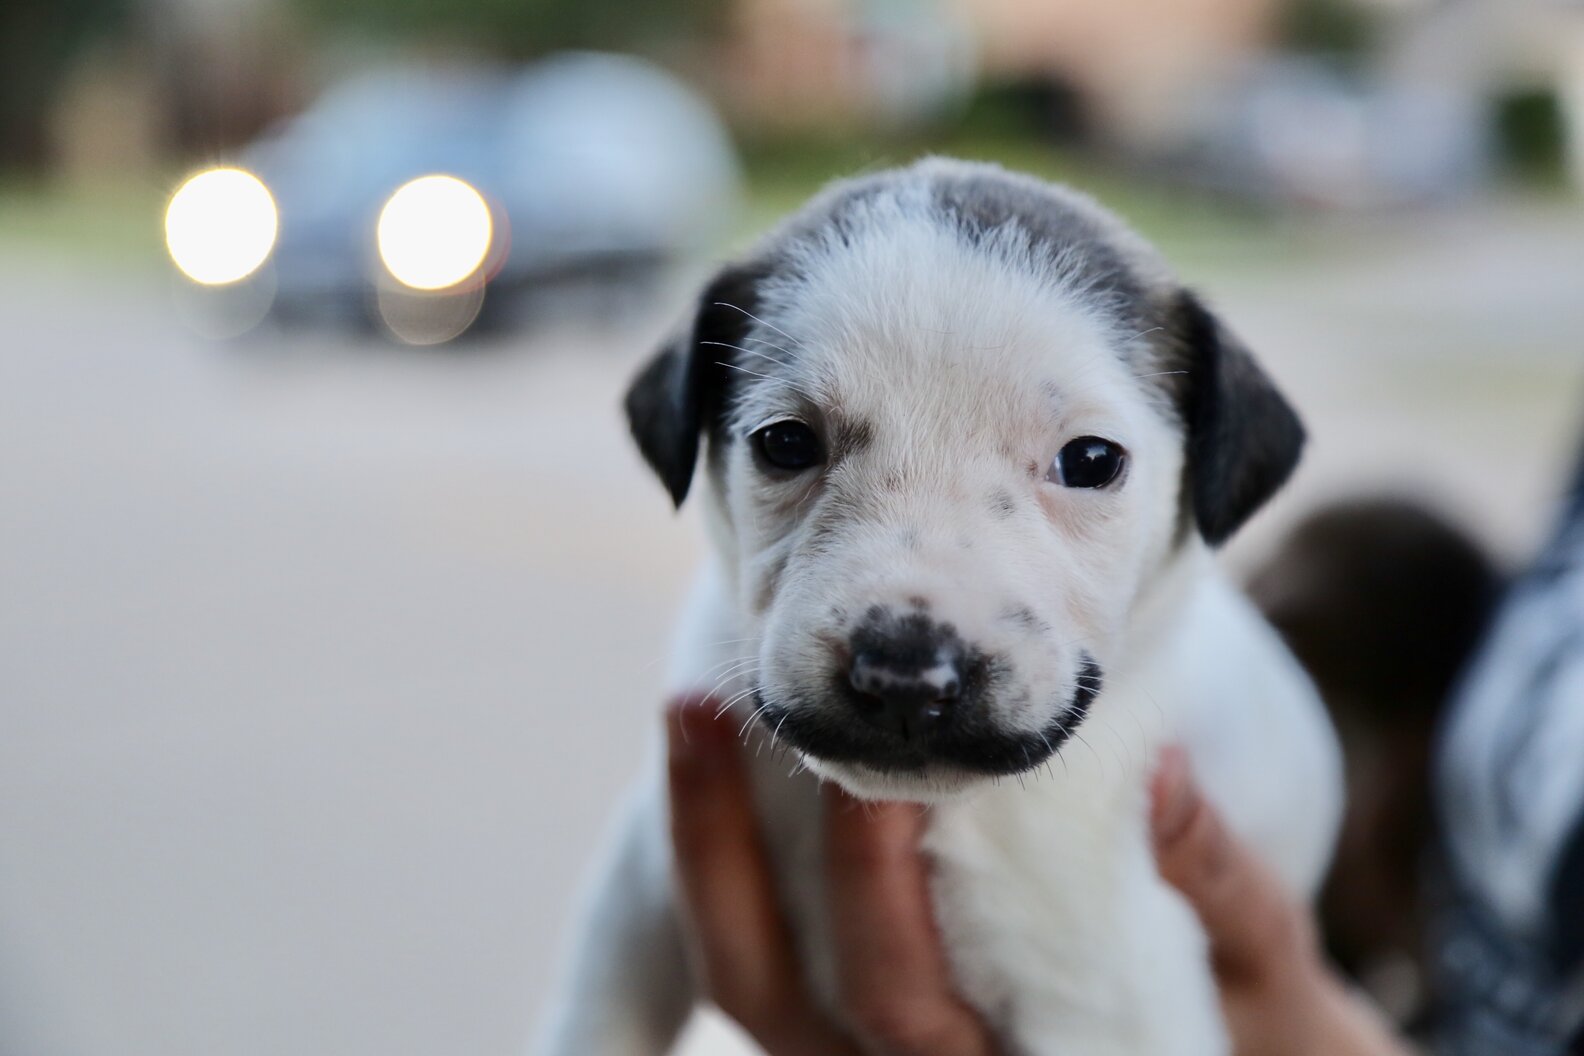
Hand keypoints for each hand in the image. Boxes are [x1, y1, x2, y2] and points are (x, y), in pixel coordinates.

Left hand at [667, 696, 1412, 1055]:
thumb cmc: (1262, 1040)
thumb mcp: (1262, 971)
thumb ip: (1215, 884)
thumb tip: (1156, 771)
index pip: (899, 1006)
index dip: (866, 889)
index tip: (870, 764)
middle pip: (766, 990)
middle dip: (727, 846)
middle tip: (710, 703)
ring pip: (740, 973)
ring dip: (703, 843)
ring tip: (693, 709)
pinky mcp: (840, 1023)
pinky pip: (757, 949)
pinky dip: (727, 859)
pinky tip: (726, 756)